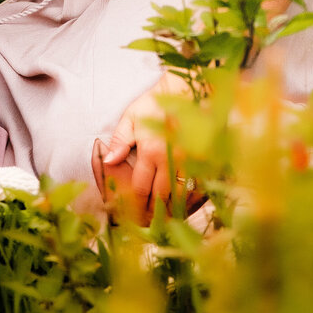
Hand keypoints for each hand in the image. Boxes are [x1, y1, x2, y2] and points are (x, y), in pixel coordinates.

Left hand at [98, 83, 192, 224]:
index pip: (140, 187)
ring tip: (165, 220)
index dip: (134, 204)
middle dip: (152, 212)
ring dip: (171, 209)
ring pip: (180, 193)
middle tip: (147, 224)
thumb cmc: (155, 102)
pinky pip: (197, 184)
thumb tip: (109, 162)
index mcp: (149, 151)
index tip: (130, 215)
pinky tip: (185, 204)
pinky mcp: (203, 158)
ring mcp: (189, 159)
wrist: (186, 88)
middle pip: (160, 196)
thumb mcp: (131, 116)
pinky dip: (191, 197)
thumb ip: (120, 140)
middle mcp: (170, 159)